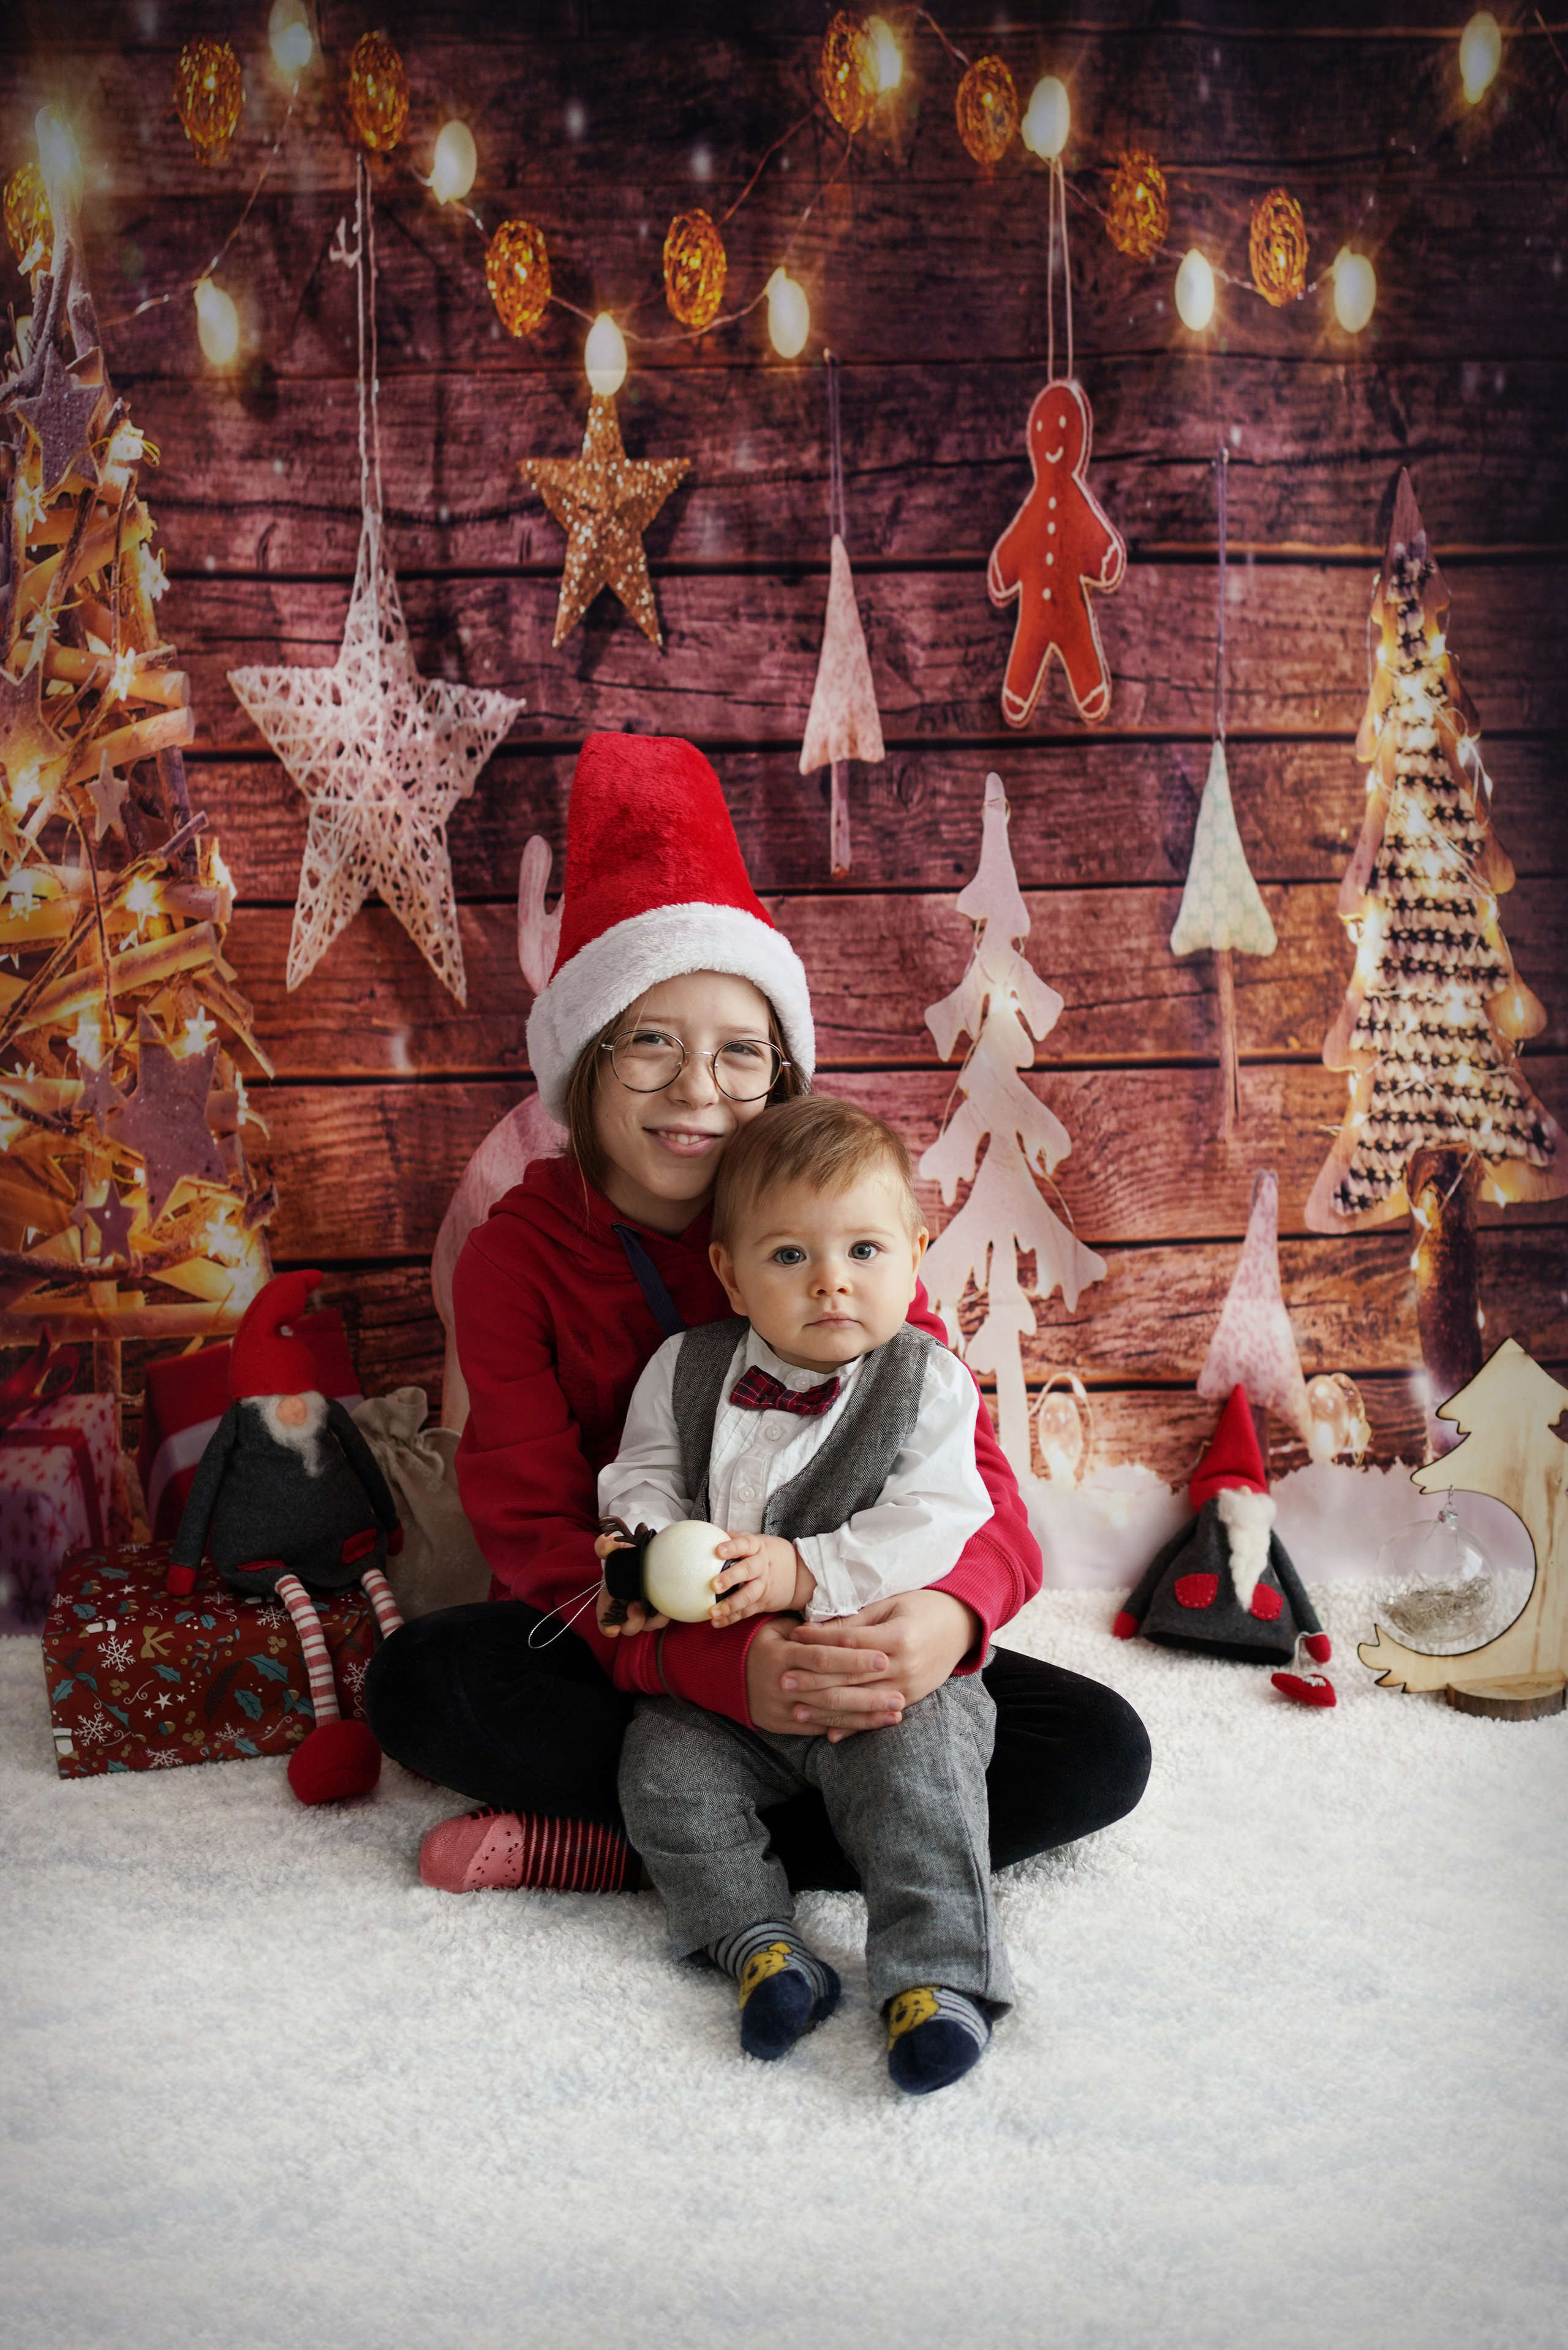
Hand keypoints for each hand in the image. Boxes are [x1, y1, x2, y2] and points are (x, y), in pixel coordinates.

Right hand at [592, 1534, 668, 1639]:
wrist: (645, 1552)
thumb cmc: (626, 1554)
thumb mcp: (615, 1547)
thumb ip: (606, 1545)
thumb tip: (606, 1543)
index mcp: (611, 1599)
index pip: (605, 1621)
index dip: (607, 1627)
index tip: (614, 1629)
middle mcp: (626, 1608)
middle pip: (628, 1628)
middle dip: (633, 1622)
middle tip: (636, 1606)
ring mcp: (643, 1610)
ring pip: (647, 1626)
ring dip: (653, 1621)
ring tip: (658, 1608)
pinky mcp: (658, 1607)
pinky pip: (662, 1618)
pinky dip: (665, 1616)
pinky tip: (669, 1606)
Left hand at [710, 1532, 809, 1626]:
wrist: (801, 1575)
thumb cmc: (772, 1555)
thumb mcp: (759, 1541)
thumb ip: (737, 1538)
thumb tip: (712, 1533)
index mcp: (758, 1548)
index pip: (745, 1545)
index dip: (732, 1547)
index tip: (718, 1551)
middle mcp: (761, 1566)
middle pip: (746, 1571)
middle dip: (730, 1578)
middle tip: (714, 1585)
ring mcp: (763, 1586)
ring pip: (747, 1596)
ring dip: (730, 1605)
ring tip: (713, 1611)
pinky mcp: (763, 1602)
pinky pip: (747, 1612)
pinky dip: (731, 1618)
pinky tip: (717, 1622)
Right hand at [744, 1615, 904, 1737]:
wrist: (725, 1676)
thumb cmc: (763, 1643)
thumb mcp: (777, 1627)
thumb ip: (810, 1629)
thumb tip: (845, 1621)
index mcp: (781, 1654)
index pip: (822, 1657)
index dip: (853, 1659)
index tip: (883, 1658)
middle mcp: (780, 1683)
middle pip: (830, 1690)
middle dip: (867, 1694)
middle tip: (900, 1695)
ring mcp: (781, 1707)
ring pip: (828, 1714)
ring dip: (864, 1716)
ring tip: (895, 1713)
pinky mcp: (784, 1725)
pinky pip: (819, 1728)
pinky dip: (846, 1727)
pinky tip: (872, 1725)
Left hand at [770, 1588, 979, 1741]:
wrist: (962, 1625)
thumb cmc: (923, 1607)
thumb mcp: (890, 1605)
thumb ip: (856, 1622)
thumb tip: (816, 1630)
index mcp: (898, 1637)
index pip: (849, 1643)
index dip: (818, 1641)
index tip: (793, 1638)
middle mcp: (904, 1666)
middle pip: (850, 1677)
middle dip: (814, 1679)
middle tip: (782, 1680)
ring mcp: (909, 1687)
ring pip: (860, 1702)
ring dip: (827, 1708)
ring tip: (797, 1709)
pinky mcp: (912, 1700)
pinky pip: (877, 1716)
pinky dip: (853, 1726)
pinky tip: (829, 1734)